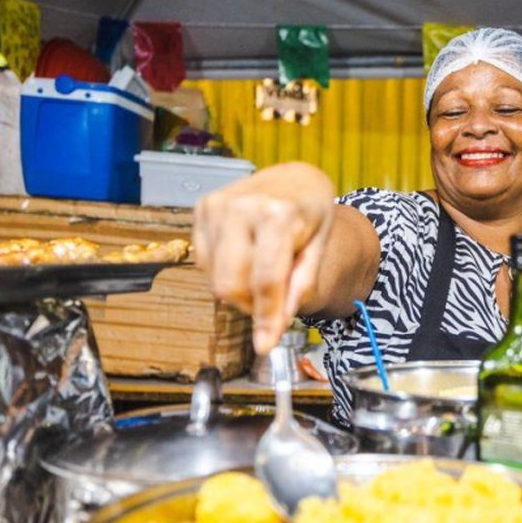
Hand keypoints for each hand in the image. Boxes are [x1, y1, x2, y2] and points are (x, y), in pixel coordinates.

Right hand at [193, 162, 335, 353]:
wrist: (294, 178)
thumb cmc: (311, 211)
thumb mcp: (320, 246)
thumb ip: (300, 286)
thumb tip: (276, 327)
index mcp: (278, 214)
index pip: (266, 279)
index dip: (266, 317)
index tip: (266, 344)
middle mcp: (242, 207)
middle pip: (231, 284)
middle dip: (251, 306)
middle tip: (271, 302)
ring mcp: (216, 205)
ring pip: (214, 278)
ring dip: (238, 291)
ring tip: (262, 272)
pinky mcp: (202, 208)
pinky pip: (203, 262)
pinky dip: (223, 272)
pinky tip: (244, 256)